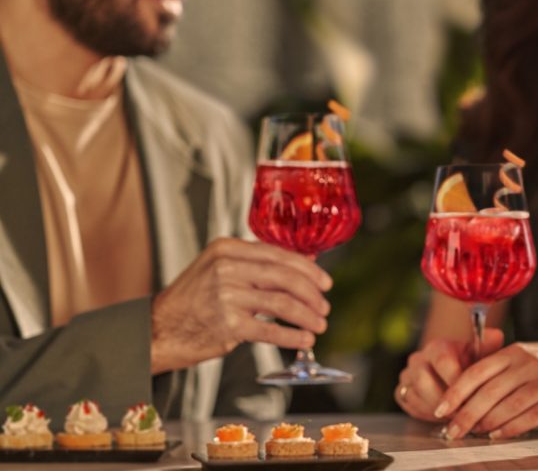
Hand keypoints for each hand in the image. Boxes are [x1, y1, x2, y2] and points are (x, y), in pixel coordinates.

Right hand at [150, 238, 331, 373]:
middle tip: (325, 307)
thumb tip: (307, 261)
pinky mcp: (227, 324)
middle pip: (285, 277)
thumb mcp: (221, 270)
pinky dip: (292, 336)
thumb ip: (260, 264)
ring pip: (282, 304)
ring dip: (307, 316)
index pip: (279, 255)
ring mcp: (226, 296)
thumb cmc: (195, 300)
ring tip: (319, 325)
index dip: (309, 270)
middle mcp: (226, 268)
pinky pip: (271, 330)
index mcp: (227, 249)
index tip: (326, 283)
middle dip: (312, 294)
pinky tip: (304, 340)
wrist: (158, 329)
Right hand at [396, 329, 503, 420]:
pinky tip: (442, 418)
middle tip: (462, 414)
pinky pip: (410, 405)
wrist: (452, 372)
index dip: (457, 382)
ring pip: (416, 395)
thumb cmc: (469, 364)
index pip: (443, 362)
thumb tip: (496, 335)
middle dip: (444, 401)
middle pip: (424, 382)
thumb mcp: (481, 354)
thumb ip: (489, 345)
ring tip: (455, 418)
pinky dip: (425, 414)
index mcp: (436, 347)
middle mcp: (418, 359)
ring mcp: (407, 376)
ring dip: (435, 410)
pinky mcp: (401, 391)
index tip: (472, 397)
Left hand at [435, 340, 537, 439]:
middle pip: (490, 391)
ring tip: (473, 434)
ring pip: (510, 405)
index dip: (456, 392)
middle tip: (452, 431)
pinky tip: (498, 435)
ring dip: (488, 423)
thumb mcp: (521, 357)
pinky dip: (512, 427)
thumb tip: (460, 399)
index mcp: (513, 351)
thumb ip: (496, 372)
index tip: (440, 409)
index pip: (477, 371)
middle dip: (467, 414)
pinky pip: (533, 416)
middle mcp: (529, 363)